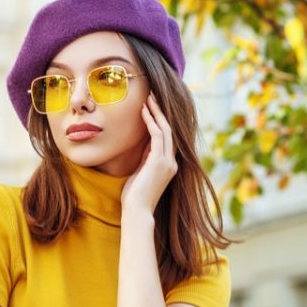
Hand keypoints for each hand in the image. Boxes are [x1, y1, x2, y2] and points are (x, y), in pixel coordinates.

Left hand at [121, 93, 177, 213]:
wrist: (137, 211)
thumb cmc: (134, 196)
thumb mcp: (141, 172)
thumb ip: (145, 158)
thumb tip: (144, 143)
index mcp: (169, 166)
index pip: (168, 138)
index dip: (161, 121)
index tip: (152, 107)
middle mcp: (172, 162)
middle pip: (170, 130)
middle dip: (161, 111)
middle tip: (152, 95)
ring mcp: (168, 162)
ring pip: (166, 129)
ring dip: (156, 112)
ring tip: (148, 98)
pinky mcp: (160, 161)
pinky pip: (158, 135)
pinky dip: (151, 122)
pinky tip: (143, 111)